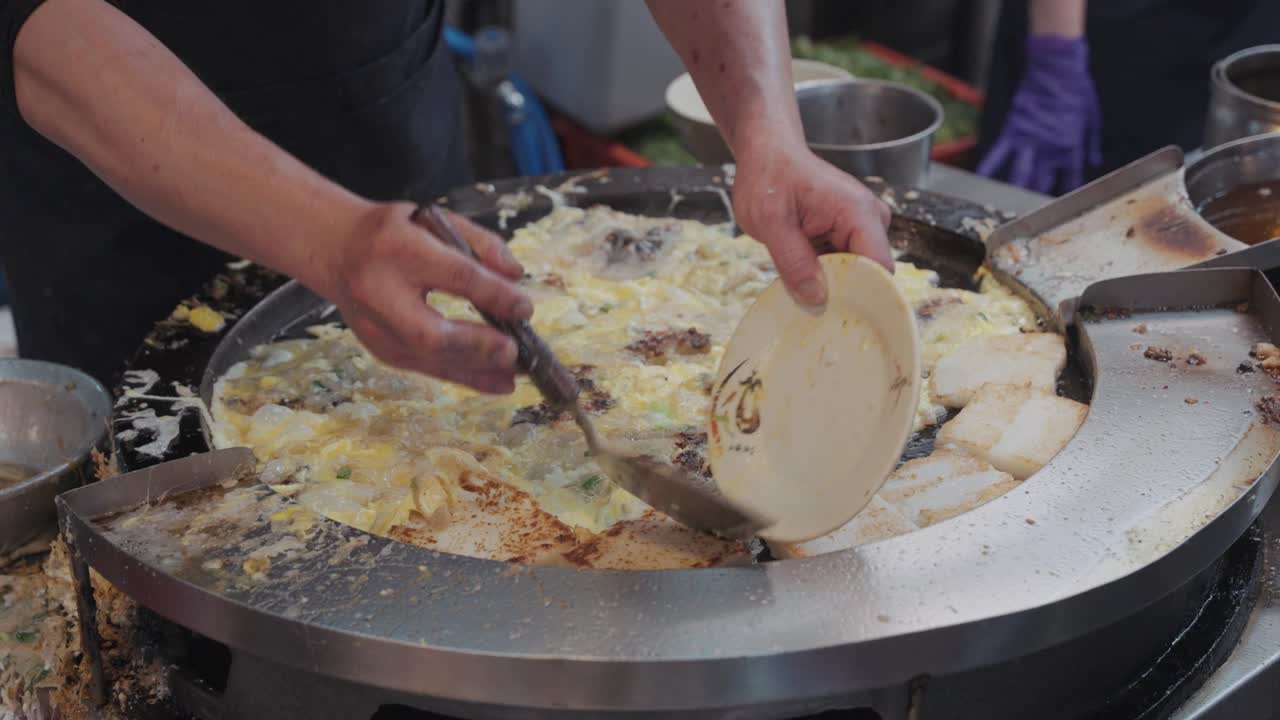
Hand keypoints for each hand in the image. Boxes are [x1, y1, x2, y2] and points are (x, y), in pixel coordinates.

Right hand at [318, 202, 531, 393]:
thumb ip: (480, 243)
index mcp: (398, 248)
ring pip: (428, 359)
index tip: (524, 308)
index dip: (493, 295)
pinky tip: (494, 381)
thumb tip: (515, 276)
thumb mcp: (436, 218)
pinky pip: (425, 369)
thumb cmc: (394, 232)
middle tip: (513, 352)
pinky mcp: (379, 349)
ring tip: (515, 373)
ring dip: (476, 370)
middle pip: (430, 333)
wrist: (336, 249)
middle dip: (478, 347)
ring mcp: (374, 327)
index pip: (455, 276)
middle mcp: (379, 291)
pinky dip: (463, 376)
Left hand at [733, 142, 892, 304]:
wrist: (767, 154)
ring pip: (857, 274)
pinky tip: (805, 281)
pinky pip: (844, 267)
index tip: (838, 319)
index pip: (879, 268)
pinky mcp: (848, 235)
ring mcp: (861, 227)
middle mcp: (869, 219)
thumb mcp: (770, 221)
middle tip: (812, 312)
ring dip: (832, 287)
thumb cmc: (768, 177)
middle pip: (871, 275)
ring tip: (803, 291)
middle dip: (844, 296)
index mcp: (858, 212)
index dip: (863, 298)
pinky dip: (826, 277)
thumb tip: (816, 298)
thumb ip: (793, 260)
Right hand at [977, 34, 1101, 193]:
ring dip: (1017, 187)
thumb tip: (1094, 163)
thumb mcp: (1092, 118)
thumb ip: (1091, 144)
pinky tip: (982, 177)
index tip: (1065, 203)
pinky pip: (998, 152)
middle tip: (1033, 207)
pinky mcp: (1013, 131)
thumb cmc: (1077, 90)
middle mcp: (1049, 149)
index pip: (1070, 178)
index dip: (1067, 191)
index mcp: (1071, 147)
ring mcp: (1029, 141)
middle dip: (1038, 194)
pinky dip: (989, 166)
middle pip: (1042, 180)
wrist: (1057, 68)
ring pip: (1020, 173)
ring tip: (1012, 202)